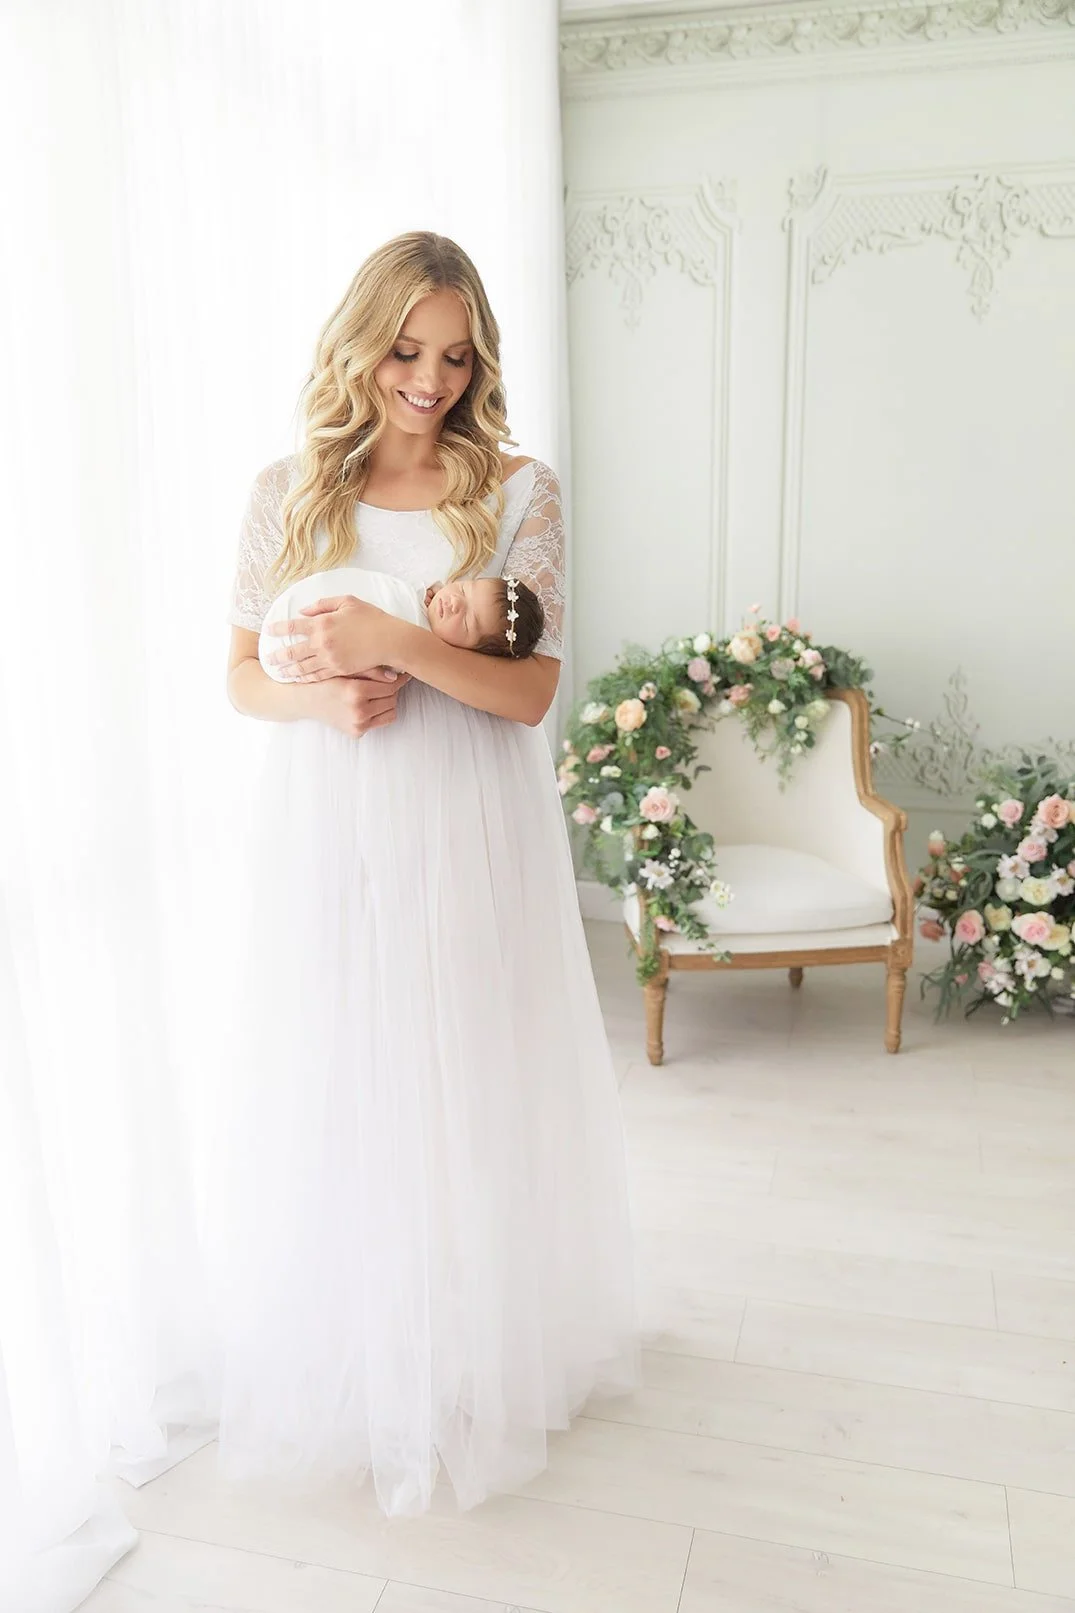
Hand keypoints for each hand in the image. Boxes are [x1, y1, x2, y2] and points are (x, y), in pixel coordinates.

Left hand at [265, 595, 399, 681]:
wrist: (389, 640)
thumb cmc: (371, 618)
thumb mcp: (347, 602)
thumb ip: (323, 605)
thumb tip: (303, 611)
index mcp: (322, 623)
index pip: (293, 626)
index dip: (278, 628)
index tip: (268, 631)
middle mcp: (322, 642)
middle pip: (293, 651)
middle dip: (278, 656)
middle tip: (267, 660)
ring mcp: (330, 659)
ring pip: (303, 667)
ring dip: (289, 670)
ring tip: (279, 673)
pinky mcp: (339, 670)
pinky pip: (318, 676)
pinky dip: (306, 678)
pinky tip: (299, 679)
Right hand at [311, 669, 410, 737]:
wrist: (305, 700)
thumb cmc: (325, 679)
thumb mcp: (345, 669)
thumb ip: (371, 670)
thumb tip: (397, 676)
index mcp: (355, 691)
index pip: (390, 686)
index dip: (399, 679)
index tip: (404, 674)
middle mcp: (358, 711)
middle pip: (392, 698)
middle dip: (392, 688)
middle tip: (387, 681)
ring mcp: (358, 724)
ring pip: (391, 711)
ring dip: (388, 700)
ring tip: (378, 692)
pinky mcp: (357, 732)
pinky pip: (382, 721)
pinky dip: (381, 712)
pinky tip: (372, 703)